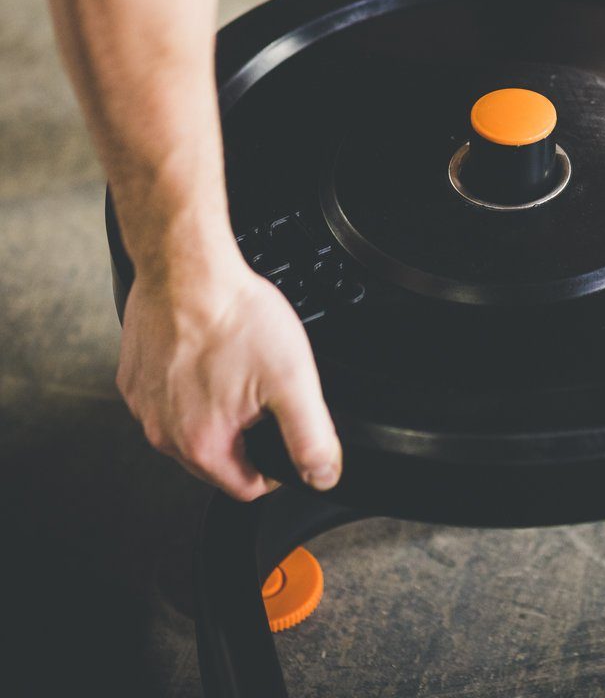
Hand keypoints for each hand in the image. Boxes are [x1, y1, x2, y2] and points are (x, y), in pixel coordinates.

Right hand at [116, 249, 341, 500]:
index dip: (278, 466)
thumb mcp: (293, 380)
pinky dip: (190, 386)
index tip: (288, 435)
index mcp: (203, 444)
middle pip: (218, 461)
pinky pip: (168, 400)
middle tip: (265, 391)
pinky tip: (209, 356)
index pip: (247, 487)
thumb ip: (311, 436)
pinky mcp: (133, 379)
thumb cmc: (234, 316)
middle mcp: (164, 433)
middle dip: (248, 435)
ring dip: (219, 410)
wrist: (186, 268)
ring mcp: (144, 406)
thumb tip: (321, 475)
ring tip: (239, 370)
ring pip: (191, 429)